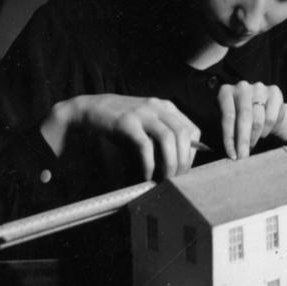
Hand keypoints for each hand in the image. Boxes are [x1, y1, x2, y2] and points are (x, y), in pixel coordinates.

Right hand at [41, 94, 200, 179]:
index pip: (193, 130)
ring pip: (168, 138)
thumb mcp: (148, 123)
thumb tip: (180, 160)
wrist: (92, 109)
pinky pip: (145, 145)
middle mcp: (158, 107)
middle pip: (183, 134)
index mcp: (167, 107)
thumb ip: (164, 135)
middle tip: (178, 177)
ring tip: (166, 177)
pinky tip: (148, 174)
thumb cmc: (123, 121)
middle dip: (184, 160)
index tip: (187, 167)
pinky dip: (149, 163)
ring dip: (170, 162)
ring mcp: (143, 113)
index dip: (194, 151)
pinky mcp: (127, 122)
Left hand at [217, 81, 286, 159]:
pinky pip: (272, 117)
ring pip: (259, 119)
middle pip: (244, 117)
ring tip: (253, 141)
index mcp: (226, 92)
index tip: (232, 155)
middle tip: (243, 157)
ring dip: (256, 136)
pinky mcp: (274, 91)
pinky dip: (268, 129)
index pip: (228, 117)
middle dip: (244, 140)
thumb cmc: (240, 118)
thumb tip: (226, 153)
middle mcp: (242, 87)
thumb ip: (228, 132)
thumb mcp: (230, 123)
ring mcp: (259, 88)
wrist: (263, 107)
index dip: (230, 138)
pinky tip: (264, 131)